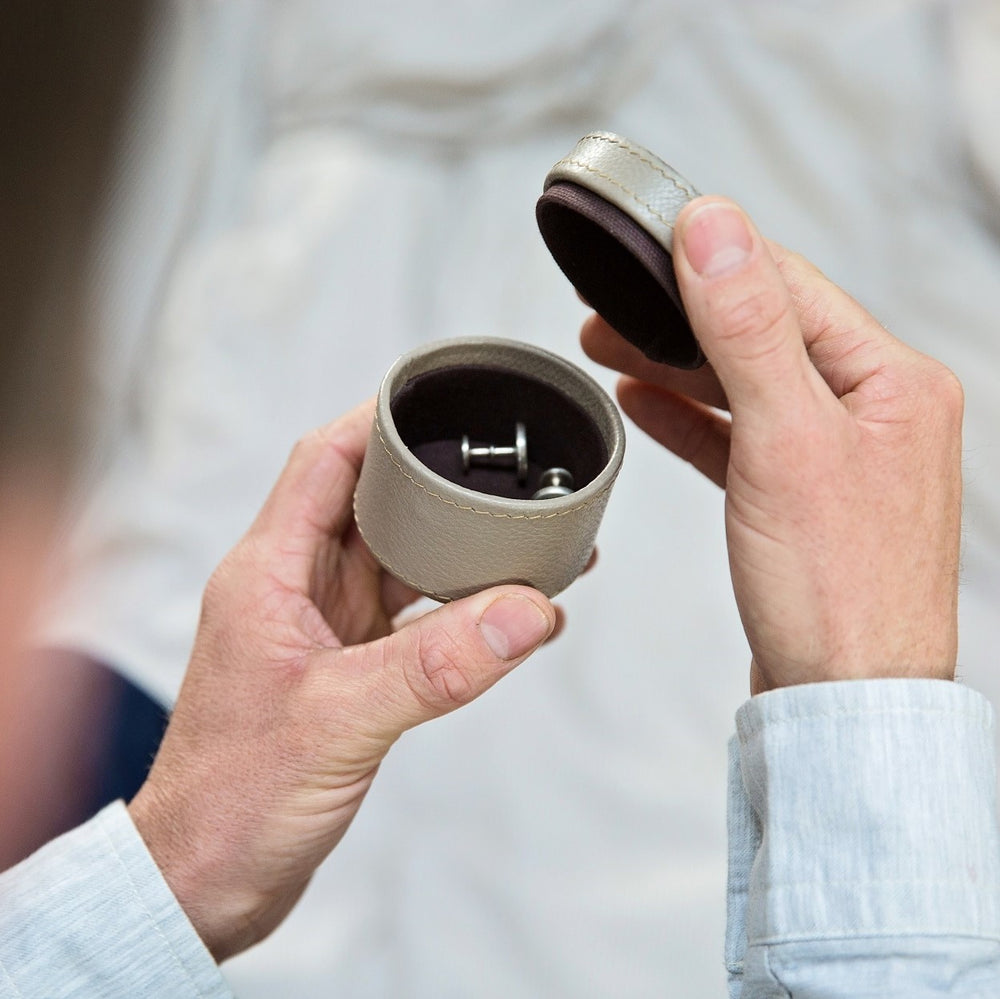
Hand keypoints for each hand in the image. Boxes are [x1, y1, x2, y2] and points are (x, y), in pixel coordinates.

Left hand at [128, 400, 556, 959]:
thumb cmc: (230, 800)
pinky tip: (505, 610)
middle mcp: (296, 588)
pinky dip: (459, 607)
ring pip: (400, 560)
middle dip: (438, 484)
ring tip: (523, 539)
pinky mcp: (349, 667)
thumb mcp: (340, 720)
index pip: (324, 462)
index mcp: (268, 573)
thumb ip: (437, 665)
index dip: (376, 421)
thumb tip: (525, 611)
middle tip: (504, 473)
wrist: (208, 877)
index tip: (435, 400)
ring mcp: (325, 627)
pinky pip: (415, 617)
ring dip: (457, 549)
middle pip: (373, 503)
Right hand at [582, 197, 962, 694]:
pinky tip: (646, 402)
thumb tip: (714, 228)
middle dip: (682, 315)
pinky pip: (739, 436)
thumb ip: (748, 328)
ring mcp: (837, 455)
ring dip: (677, 364)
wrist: (841, 700)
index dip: (714, 259)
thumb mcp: (786, 439)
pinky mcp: (801, 495)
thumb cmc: (836, 591)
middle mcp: (873, 411)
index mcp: (893, 382)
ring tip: (609, 345)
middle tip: (610, 303)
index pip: (791, 288)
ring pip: (744, 384)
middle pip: (763, 333)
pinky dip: (690, 418)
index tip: (649, 238)